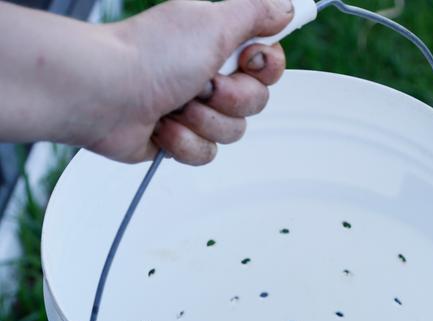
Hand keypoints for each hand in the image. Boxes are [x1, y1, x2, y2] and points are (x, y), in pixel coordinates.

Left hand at [95, 0, 292, 164]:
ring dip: (203, 120)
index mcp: (217, 42)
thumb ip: (256, 12)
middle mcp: (207, 74)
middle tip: (203, 84)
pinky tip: (163, 126)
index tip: (249, 60)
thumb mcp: (213, 22)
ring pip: (232, 132)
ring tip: (176, 104)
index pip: (267, 63)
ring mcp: (193, 109)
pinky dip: (184, 142)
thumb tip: (287, 8)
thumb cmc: (150, 57)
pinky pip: (206, 153)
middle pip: (255, 102)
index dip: (265, 68)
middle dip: (230, 99)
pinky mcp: (179, 140)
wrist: (106, 95)